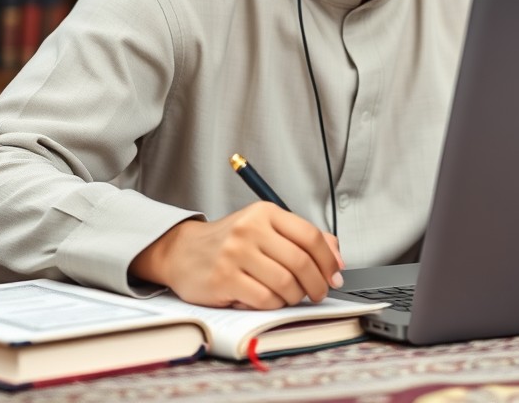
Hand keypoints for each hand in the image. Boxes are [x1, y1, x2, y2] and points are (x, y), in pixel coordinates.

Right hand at [130, 202, 344, 308]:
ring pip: (285, 284)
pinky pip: (264, 299)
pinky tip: (269, 299)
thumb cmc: (230, 242)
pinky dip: (274, 305)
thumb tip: (337, 257)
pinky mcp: (224, 279)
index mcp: (264, 213)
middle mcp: (250, 229)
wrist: (182, 251)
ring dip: (295, 296)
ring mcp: (235, 254)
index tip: (334, 274)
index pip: (310, 236)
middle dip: (317, 284)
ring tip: (292, 296)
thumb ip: (301, 238)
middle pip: (301, 262)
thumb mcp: (265, 228)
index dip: (328, 260)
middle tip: (319, 292)